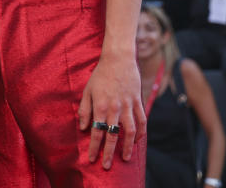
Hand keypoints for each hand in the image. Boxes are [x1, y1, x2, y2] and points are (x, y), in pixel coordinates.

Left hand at [78, 51, 144, 167]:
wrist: (118, 59)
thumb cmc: (100, 75)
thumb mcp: (87, 91)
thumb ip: (85, 110)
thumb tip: (84, 127)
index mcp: (101, 106)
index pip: (97, 131)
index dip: (94, 147)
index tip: (92, 159)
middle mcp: (115, 108)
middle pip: (112, 135)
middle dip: (109, 152)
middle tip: (106, 166)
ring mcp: (128, 105)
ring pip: (130, 131)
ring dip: (127, 146)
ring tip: (125, 158)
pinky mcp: (138, 101)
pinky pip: (141, 120)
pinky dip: (141, 133)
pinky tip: (137, 141)